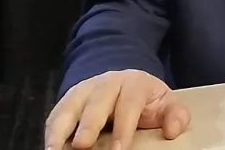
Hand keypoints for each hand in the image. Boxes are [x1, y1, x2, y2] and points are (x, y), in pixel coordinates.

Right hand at [44, 70, 189, 149]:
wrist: (124, 81)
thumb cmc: (146, 100)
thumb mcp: (166, 103)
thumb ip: (175, 115)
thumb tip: (172, 130)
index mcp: (133, 83)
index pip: (128, 104)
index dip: (124, 127)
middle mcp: (106, 84)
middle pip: (95, 103)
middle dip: (88, 125)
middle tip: (82, 146)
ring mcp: (84, 90)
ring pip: (69, 107)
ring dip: (60, 129)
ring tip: (54, 149)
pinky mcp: (67, 100)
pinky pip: (55, 115)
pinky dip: (50, 131)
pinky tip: (49, 147)